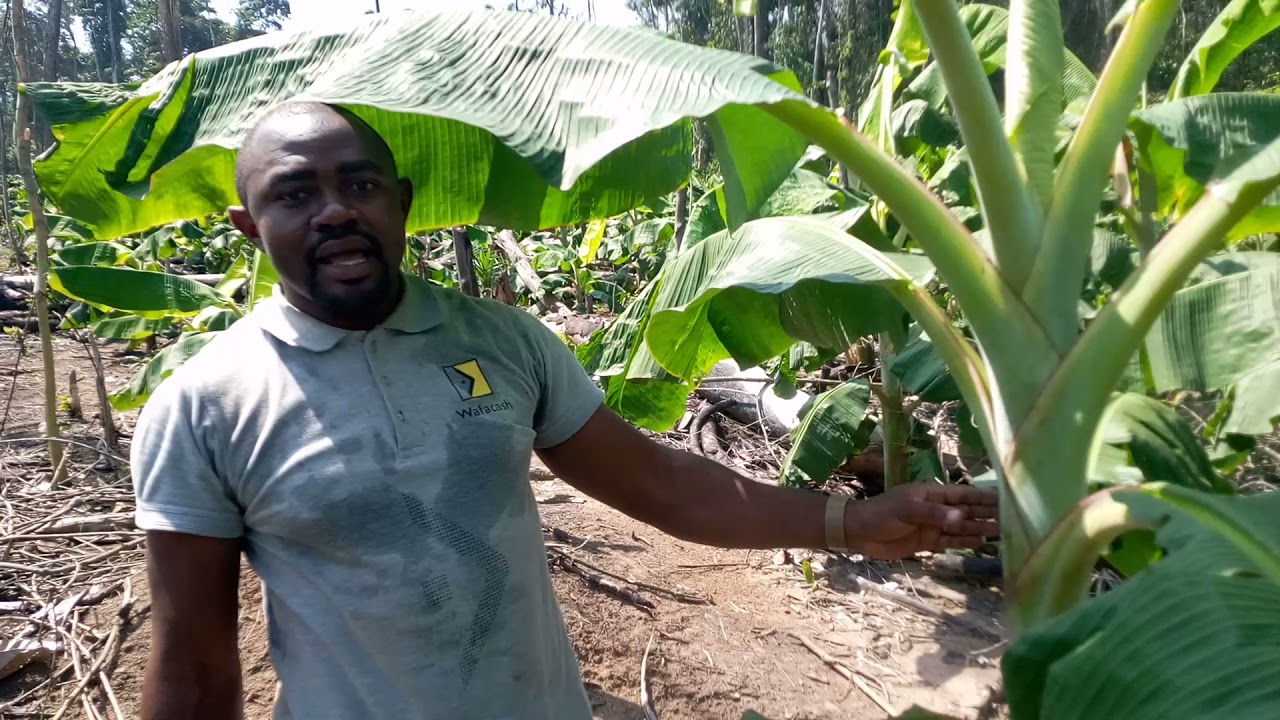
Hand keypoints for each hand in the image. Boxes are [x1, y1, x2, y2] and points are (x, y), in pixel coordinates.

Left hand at [844, 484, 998, 559]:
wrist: (859, 532)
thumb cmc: (880, 513)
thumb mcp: (906, 510)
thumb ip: (934, 515)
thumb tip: (961, 518)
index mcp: (932, 494)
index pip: (964, 495)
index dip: (984, 497)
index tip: (1006, 498)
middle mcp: (937, 509)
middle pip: (968, 511)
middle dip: (988, 514)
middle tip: (1014, 518)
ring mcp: (933, 526)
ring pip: (962, 528)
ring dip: (981, 529)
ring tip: (1004, 532)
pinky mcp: (928, 542)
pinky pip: (951, 542)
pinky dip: (965, 543)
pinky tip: (982, 543)